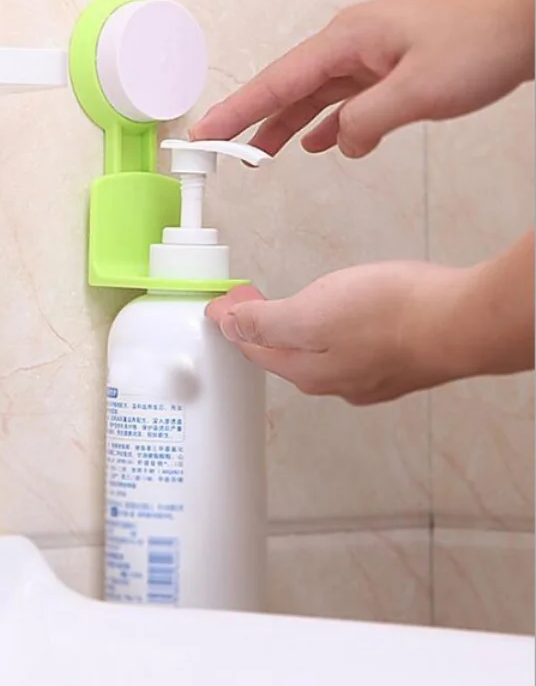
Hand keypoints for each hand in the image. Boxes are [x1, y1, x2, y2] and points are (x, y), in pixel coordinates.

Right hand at [191, 0, 534, 158]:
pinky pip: (343, 104)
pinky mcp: (387, 74)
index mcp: (346, 41)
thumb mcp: (417, 90)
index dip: (236, 111)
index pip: (276, 82)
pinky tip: (319, 144)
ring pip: (312, 99)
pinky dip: (328, 126)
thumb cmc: (480, 41)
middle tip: (218, 148)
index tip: (205, 132)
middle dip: (250, 121)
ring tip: (258, 156)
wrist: (526, 25)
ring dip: (285, 128)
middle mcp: (350, 47)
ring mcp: (368, 60)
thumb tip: (337, 142)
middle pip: (286, 90)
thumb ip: (366, 121)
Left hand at [206, 262, 474, 404]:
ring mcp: (365, 376)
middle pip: (282, 355)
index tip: (224, 304)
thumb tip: (229, 325)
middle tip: (248, 305)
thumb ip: (266, 322)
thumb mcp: (311, 313)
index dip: (233, 323)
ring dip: (295, 333)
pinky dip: (329, 333)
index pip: (253, 349)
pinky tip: (339, 320)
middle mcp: (333, 382)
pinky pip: (346, 349)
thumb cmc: (393, 315)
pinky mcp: (393, 362)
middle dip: (260, 331)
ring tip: (287, 310)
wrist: (461, 323)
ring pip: (316, 354)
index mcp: (305, 371)